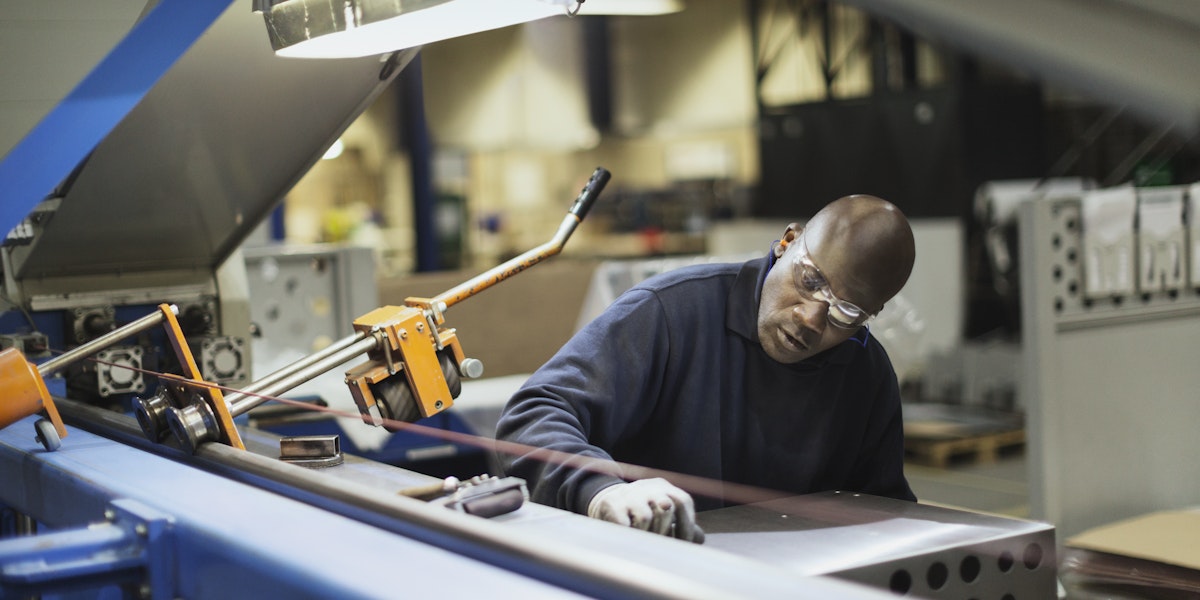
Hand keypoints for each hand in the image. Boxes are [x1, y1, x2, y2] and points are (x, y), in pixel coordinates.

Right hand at [587, 478, 704, 542]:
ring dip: (646, 534)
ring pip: (645, 517)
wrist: (608, 502)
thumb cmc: (643, 512)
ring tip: (643, 540)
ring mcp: (629, 494)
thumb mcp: (663, 513)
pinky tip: (629, 537)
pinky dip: (630, 535)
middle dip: (666, 531)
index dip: (686, 524)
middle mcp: (648, 487)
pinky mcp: (612, 504)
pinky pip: (625, 525)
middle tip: (661, 544)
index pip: (682, 501)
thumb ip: (683, 526)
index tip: (684, 544)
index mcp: (664, 487)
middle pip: (666, 507)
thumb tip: (699, 538)